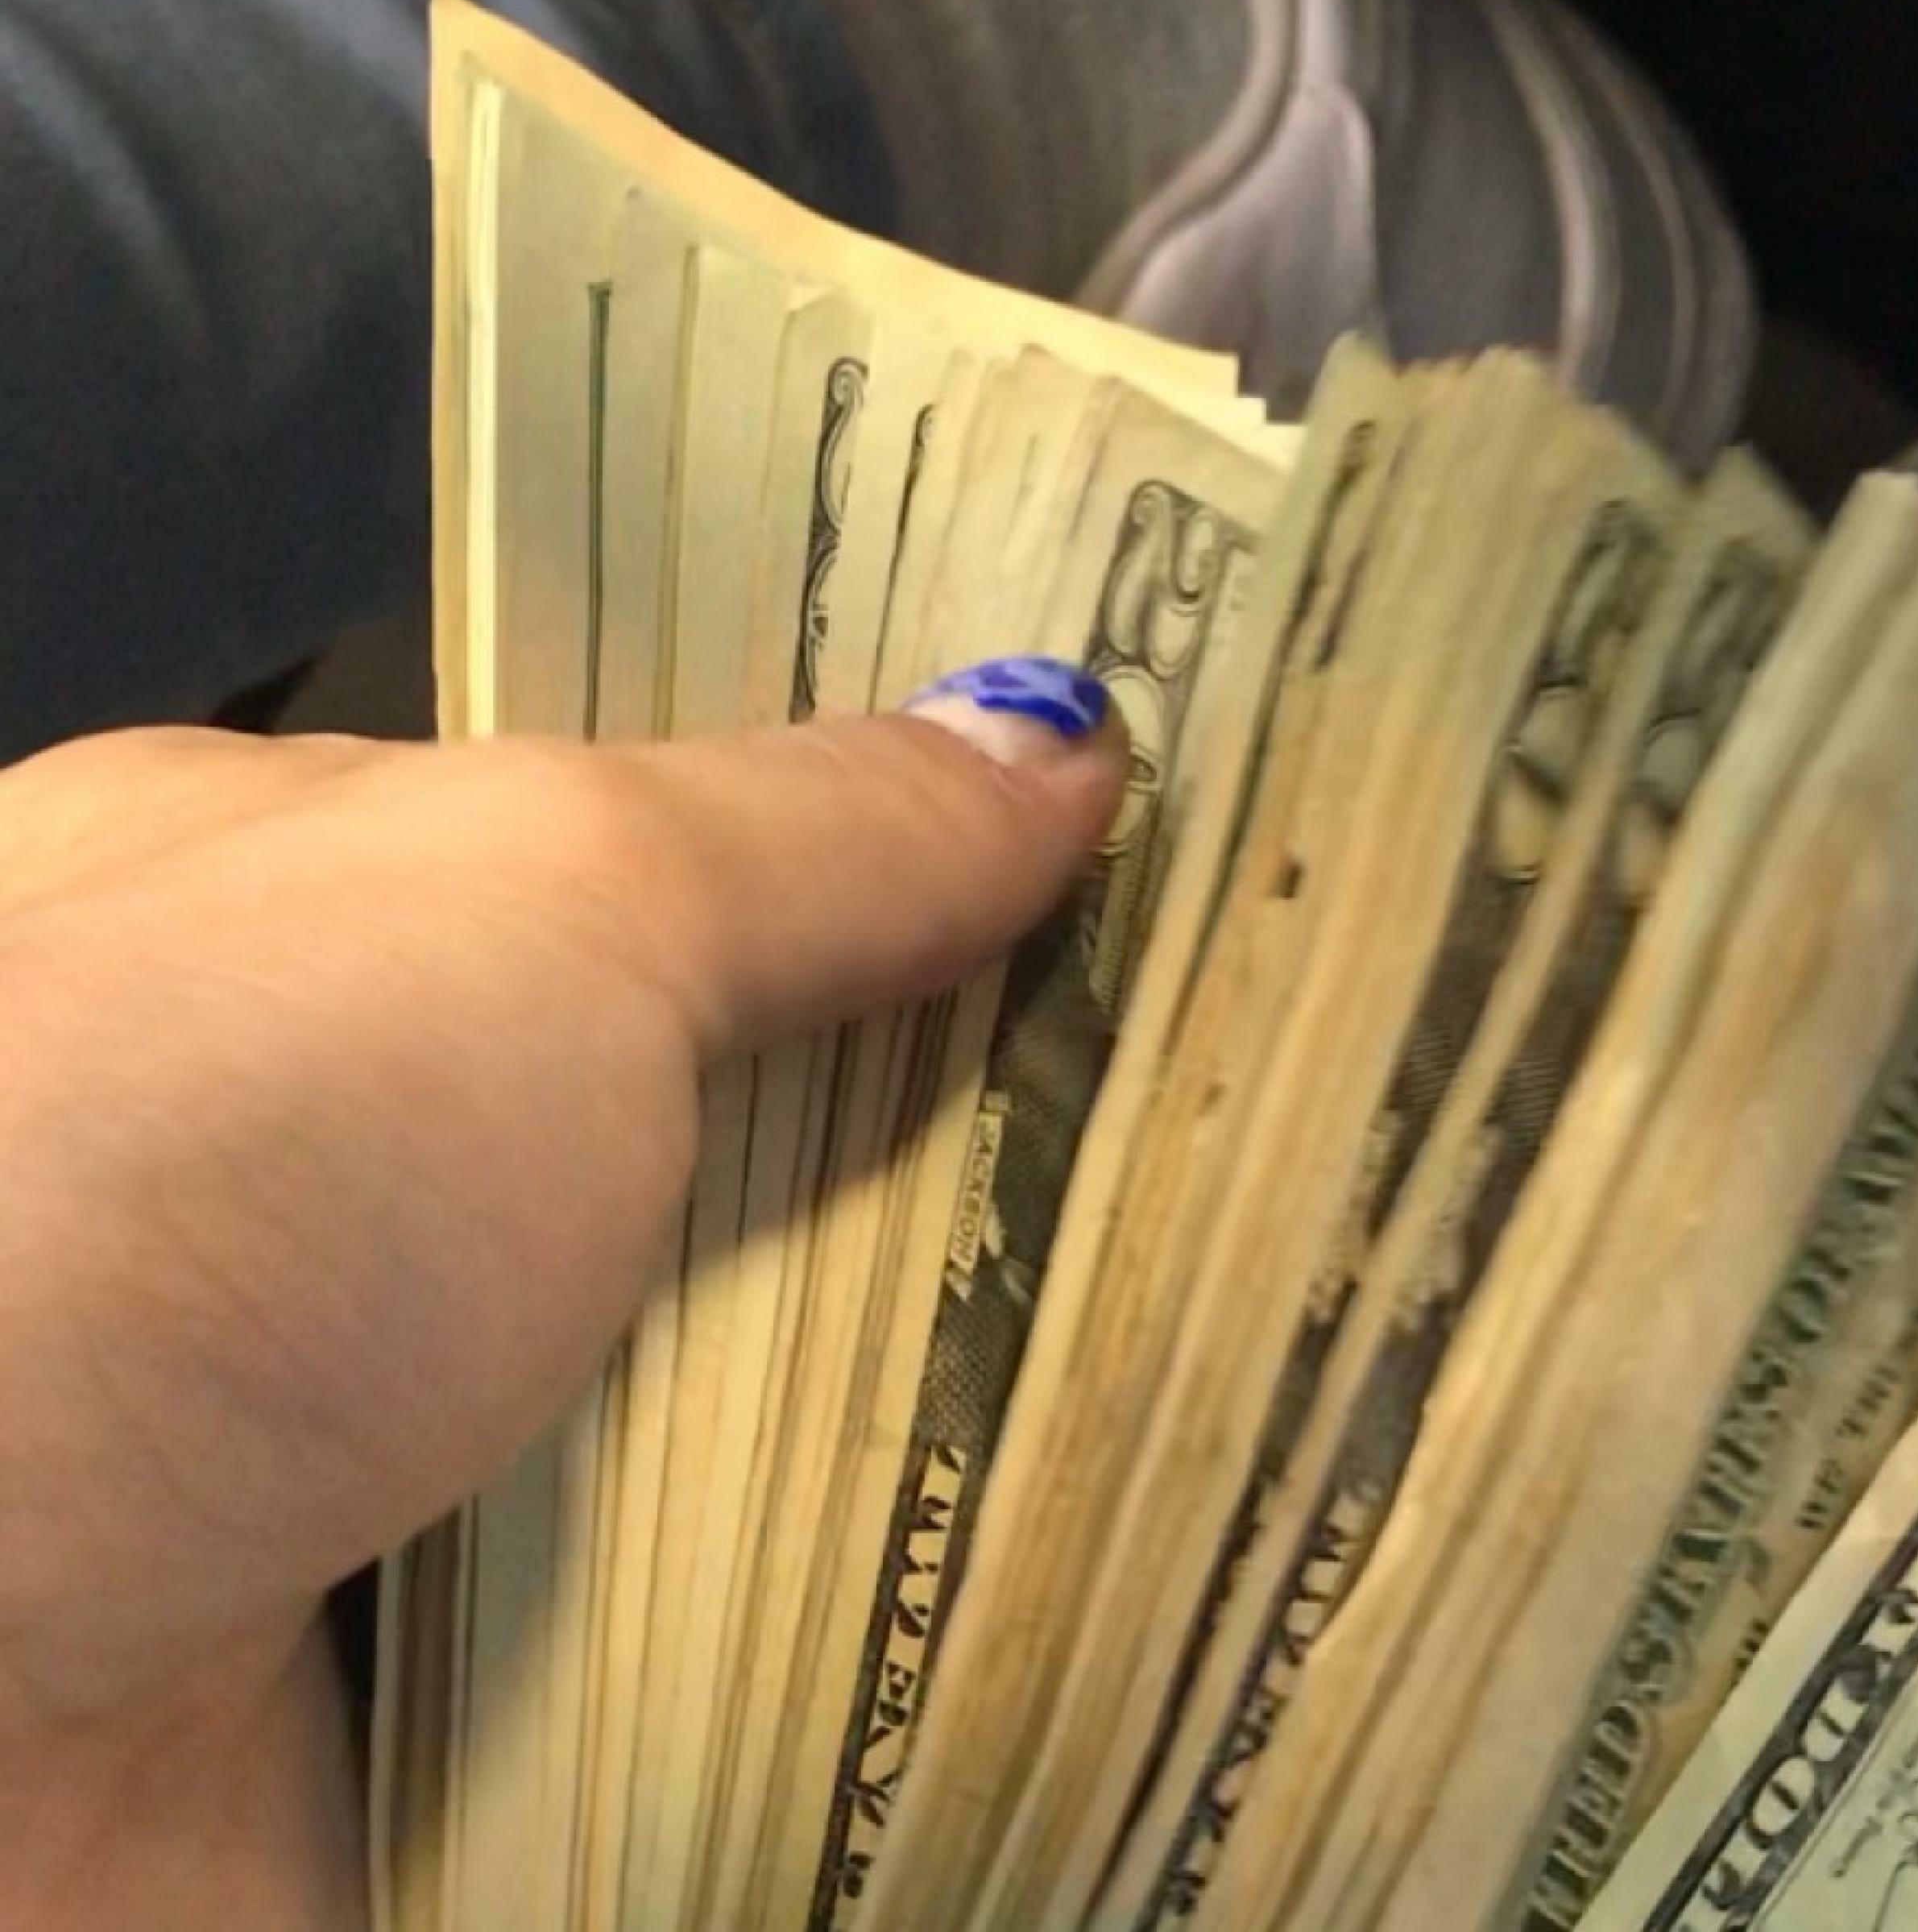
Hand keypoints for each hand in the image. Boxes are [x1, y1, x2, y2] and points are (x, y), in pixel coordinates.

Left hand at [0, 671, 1121, 1930]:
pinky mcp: (463, 1640)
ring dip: (963, 1354)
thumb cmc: (193, 1170)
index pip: (667, 841)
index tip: (1132, 838)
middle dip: (975, 1107)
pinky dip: (893, 1553)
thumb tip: (1068, 742)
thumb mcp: (529, 902)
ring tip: (1259, 1283)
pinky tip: (1115, 1496)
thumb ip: (812, 830)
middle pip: (743, 1099)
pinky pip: (737, 1574)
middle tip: (1246, 1077)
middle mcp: (351, 1148)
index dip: (895, 834)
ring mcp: (406, 1405)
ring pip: (767, 1349)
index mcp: (314, 903)